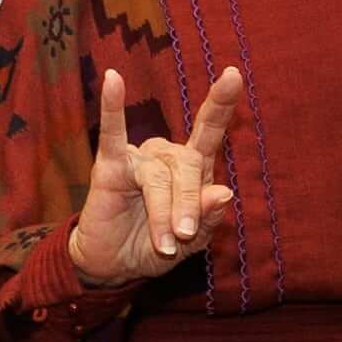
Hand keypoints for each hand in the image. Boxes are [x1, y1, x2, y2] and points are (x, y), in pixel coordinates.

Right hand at [68, 66, 241, 283]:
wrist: (114, 267)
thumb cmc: (154, 247)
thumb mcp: (192, 243)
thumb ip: (207, 219)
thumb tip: (224, 192)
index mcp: (193, 169)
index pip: (209, 129)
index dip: (221, 103)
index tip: (232, 75)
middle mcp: (167, 155)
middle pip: (188, 165)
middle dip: (188, 204)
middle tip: (183, 236)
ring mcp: (139, 158)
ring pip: (158, 177)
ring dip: (163, 212)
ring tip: (165, 245)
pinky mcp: (110, 166)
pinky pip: (113, 134)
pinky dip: (113, 107)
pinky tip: (113, 80)